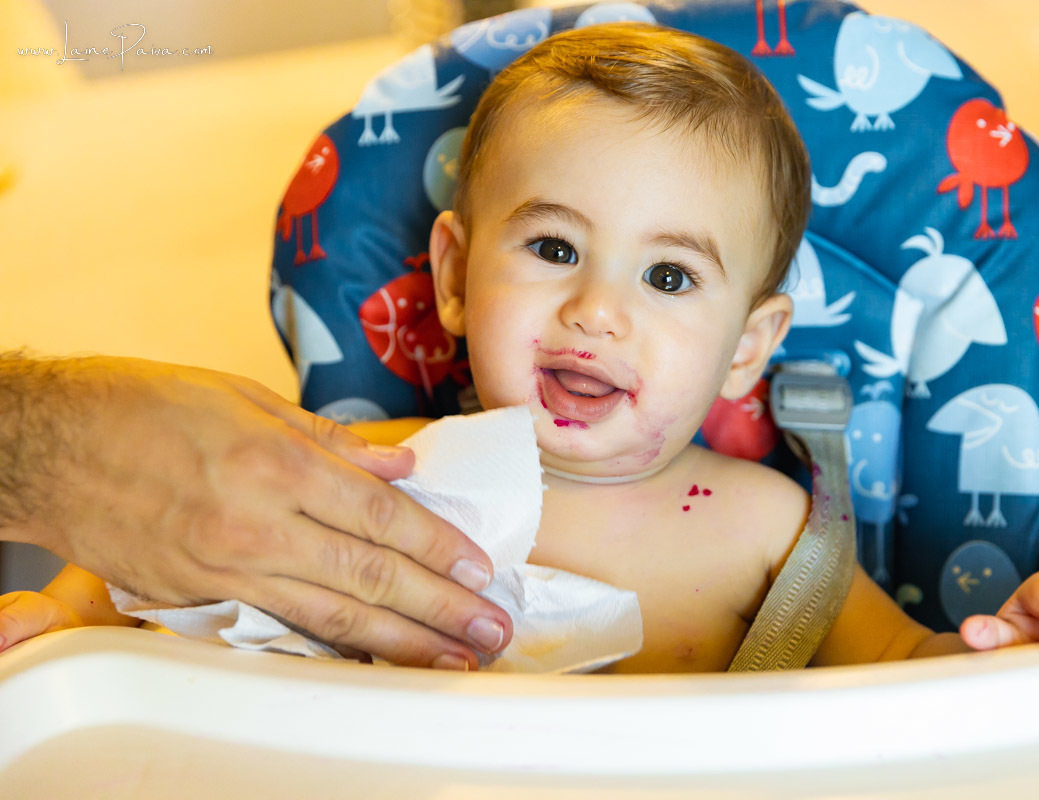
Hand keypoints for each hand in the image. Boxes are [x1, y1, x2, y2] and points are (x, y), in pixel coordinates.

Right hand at [0, 355, 511, 668]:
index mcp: (274, 460)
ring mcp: (226, 567)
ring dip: (401, 641)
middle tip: (489, 629)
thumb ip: (330, 440)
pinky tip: (372, 656)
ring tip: (452, 658)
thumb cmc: (140, 405)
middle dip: (439, 606)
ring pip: (333, 614)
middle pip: (370, 573)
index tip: (477, 565)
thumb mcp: (243, 396)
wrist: (46, 446)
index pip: (380, 514)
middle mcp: (256, 521)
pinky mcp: (199, 595)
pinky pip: (281, 625)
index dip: (436, 544)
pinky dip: (334, 644)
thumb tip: (398, 467)